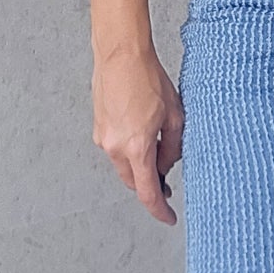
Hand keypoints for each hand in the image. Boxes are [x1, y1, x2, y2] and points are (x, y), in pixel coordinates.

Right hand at [93, 43, 183, 225]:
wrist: (121, 55)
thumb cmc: (148, 79)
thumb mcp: (175, 116)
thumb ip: (173, 148)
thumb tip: (167, 165)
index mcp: (136, 147)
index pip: (147, 192)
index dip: (159, 209)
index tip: (169, 217)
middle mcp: (115, 147)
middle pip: (134, 181)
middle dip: (150, 185)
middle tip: (167, 181)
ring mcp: (103, 137)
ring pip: (124, 164)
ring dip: (140, 163)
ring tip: (157, 141)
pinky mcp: (98, 127)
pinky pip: (116, 148)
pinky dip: (129, 149)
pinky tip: (141, 129)